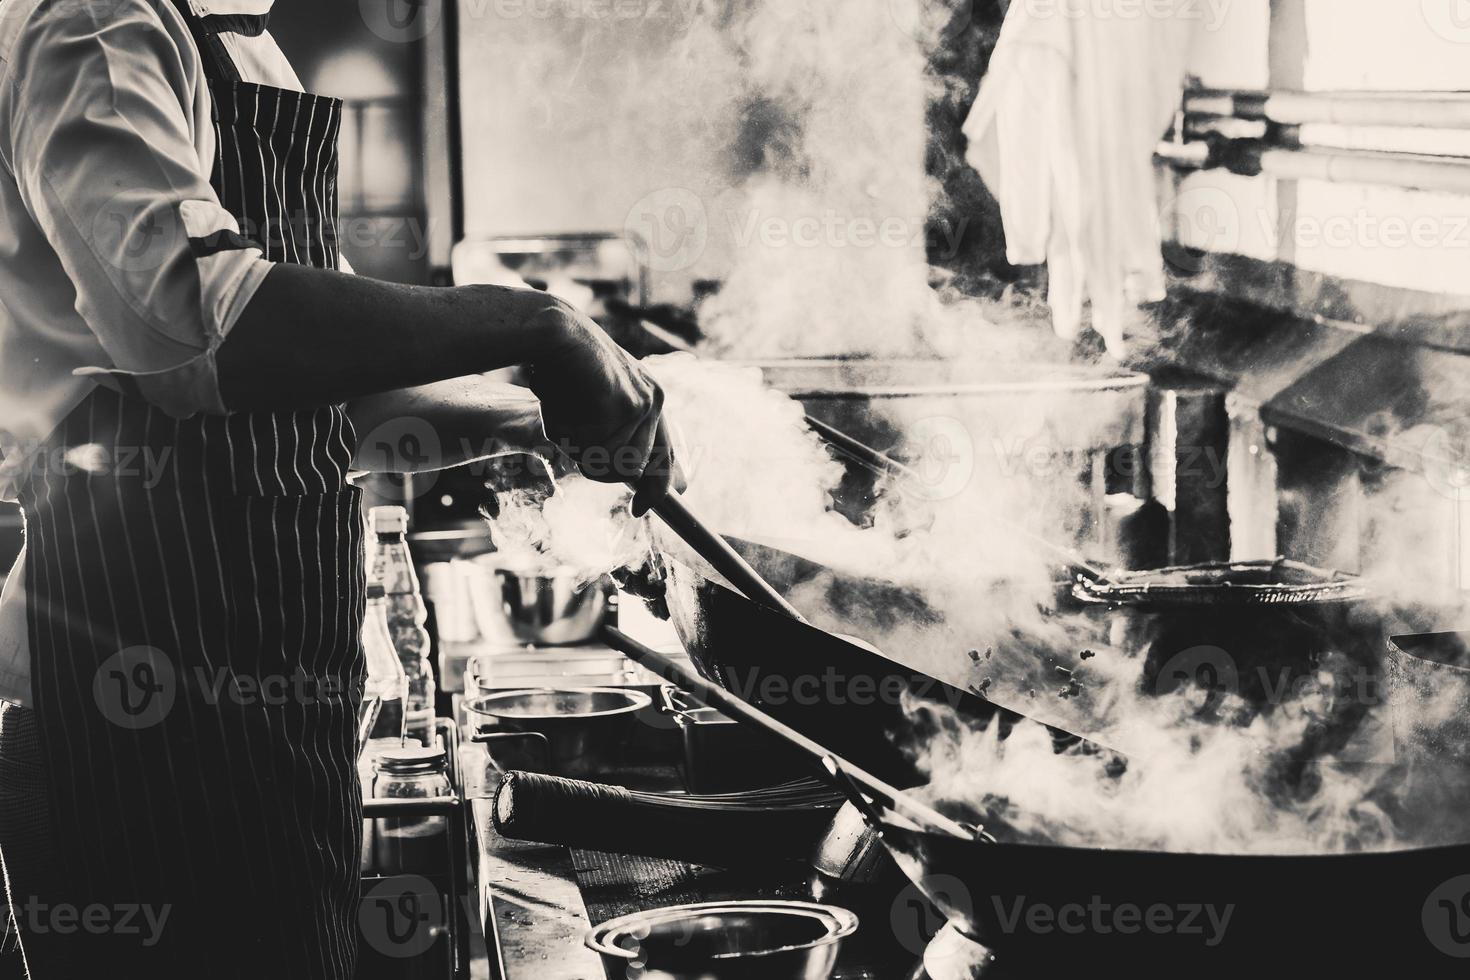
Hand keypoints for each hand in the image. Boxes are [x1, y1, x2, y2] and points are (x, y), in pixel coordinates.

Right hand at [524, 299, 684, 515]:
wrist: (554, 331)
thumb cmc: (563, 368)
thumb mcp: (592, 404)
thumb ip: (610, 434)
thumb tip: (625, 472)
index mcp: (650, 399)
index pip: (663, 456)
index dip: (655, 488)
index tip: (639, 510)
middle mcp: (654, 401)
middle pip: (630, 469)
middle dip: (596, 463)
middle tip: (570, 432)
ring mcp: (643, 404)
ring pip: (610, 463)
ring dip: (579, 448)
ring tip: (564, 411)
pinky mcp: (628, 405)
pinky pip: (595, 448)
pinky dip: (573, 435)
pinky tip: (564, 402)